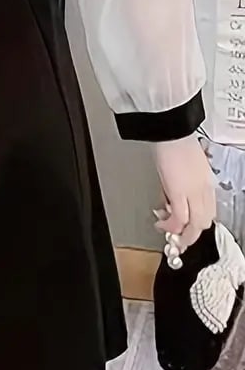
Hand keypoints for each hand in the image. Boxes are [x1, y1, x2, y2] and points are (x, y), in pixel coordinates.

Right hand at [153, 136, 215, 256]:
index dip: (197, 224)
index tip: (186, 228)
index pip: (208, 211)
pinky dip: (171, 226)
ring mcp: (194, 192)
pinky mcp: (179, 193)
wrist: (172, 132)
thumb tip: (171, 197)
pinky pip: (179, 218)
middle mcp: (204, 190)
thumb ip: (182, 184)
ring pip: (195, 224)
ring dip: (181, 233)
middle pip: (204, 221)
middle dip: (190, 233)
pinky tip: (162, 225)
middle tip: (177, 237)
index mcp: (206, 183)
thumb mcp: (185, 167)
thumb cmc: (176, 143)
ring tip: (167, 232)